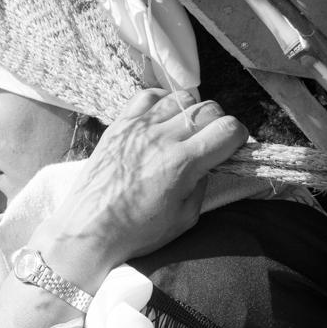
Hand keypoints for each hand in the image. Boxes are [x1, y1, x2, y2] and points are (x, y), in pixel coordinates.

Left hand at [35, 90, 247, 290]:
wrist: (88, 230)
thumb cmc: (136, 231)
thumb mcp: (184, 219)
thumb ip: (202, 186)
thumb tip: (207, 165)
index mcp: (183, 163)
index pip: (228, 129)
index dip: (237, 138)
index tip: (232, 148)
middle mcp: (163, 137)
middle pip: (208, 109)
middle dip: (218, 123)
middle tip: (210, 142)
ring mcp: (139, 127)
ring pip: (180, 97)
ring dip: (191, 111)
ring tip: (185, 130)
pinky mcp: (119, 125)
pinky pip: (147, 96)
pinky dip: (162, 101)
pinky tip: (162, 118)